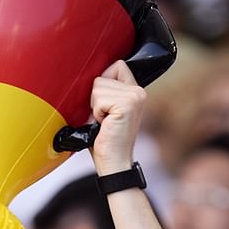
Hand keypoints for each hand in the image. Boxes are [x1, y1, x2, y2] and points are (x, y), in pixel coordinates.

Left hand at [89, 60, 145, 175]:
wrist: (113, 162)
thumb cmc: (106, 140)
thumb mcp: (107, 110)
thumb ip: (107, 91)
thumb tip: (89, 72)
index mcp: (136, 92)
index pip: (117, 65)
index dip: (104, 82)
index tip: (104, 104)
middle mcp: (139, 92)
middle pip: (103, 75)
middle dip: (96, 98)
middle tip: (104, 118)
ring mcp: (135, 97)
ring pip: (98, 86)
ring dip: (95, 107)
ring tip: (104, 122)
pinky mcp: (127, 105)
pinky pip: (98, 98)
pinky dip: (96, 113)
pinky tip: (104, 125)